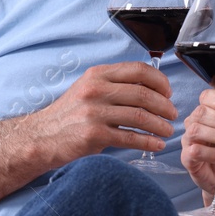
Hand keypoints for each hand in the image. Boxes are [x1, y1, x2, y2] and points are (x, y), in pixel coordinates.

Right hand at [26, 62, 176, 165]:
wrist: (41, 137)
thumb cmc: (69, 115)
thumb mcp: (88, 89)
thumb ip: (113, 84)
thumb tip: (149, 87)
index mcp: (97, 74)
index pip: (138, 70)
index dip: (160, 81)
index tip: (169, 92)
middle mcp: (96, 90)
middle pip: (143, 94)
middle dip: (164, 105)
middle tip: (173, 114)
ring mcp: (94, 113)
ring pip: (140, 116)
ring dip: (160, 125)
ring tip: (168, 131)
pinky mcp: (93, 135)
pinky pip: (130, 138)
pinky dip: (148, 142)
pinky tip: (156, 145)